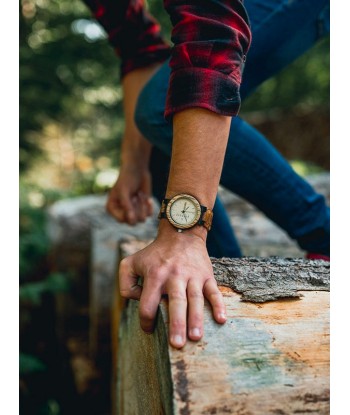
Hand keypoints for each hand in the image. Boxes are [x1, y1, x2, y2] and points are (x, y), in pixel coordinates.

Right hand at [106, 161, 152, 224]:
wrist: (138, 170)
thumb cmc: (127, 179)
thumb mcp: (124, 192)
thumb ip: (127, 206)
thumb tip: (132, 221)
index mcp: (112, 209)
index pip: (122, 220)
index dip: (129, 212)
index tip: (130, 199)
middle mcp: (122, 212)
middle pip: (132, 222)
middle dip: (136, 209)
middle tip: (135, 196)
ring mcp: (133, 211)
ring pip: (142, 220)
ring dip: (142, 206)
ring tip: (139, 194)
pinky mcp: (143, 209)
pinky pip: (149, 214)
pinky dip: (148, 205)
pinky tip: (144, 195)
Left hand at [118, 222, 226, 347]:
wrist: (181, 234)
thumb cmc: (154, 253)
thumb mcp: (131, 262)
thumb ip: (126, 284)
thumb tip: (139, 302)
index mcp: (155, 275)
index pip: (148, 303)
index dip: (146, 320)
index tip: (148, 329)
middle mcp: (175, 276)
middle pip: (176, 302)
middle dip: (176, 324)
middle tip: (176, 345)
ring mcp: (193, 276)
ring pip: (195, 299)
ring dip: (196, 318)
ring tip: (196, 337)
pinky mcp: (206, 275)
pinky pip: (214, 291)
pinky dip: (218, 305)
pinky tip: (221, 320)